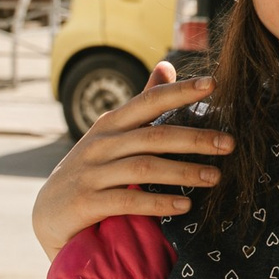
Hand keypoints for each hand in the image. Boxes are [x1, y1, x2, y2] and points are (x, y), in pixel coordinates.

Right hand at [32, 63, 232, 256]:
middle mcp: (101, 144)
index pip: (149, 101)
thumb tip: (167, 65)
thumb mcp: (113, 134)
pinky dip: (159, 202)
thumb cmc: (93, 169)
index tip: (213, 84)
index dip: (180, 91)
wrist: (49, 213)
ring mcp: (92, 173)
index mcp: (111, 123)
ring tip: (215, 178)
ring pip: (145, 167)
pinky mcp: (87, 203)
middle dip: (195, 139)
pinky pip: (129, 200)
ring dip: (184, 172)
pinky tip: (183, 206)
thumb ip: (142, 104)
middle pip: (154, 136)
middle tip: (229, 143)